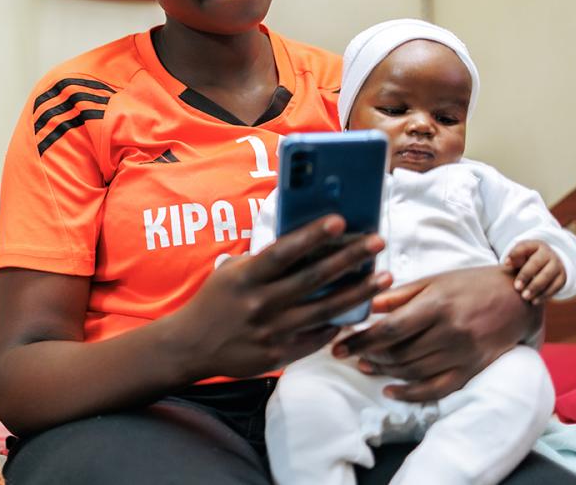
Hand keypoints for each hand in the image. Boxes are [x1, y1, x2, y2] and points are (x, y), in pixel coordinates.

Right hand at [170, 215, 390, 380]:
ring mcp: (271, 331)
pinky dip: (338, 324)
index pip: (284, 251)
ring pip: (325, 310)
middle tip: (377, 242)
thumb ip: (265, 261)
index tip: (340, 220)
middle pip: (313, 278)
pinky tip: (358, 312)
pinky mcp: (279, 354)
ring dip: (357, 293)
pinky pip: (317, 337)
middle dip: (349, 259)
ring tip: (383, 278)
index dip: (312, 235)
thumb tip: (306, 243)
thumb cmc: (217, 300)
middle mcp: (260, 303)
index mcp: (246, 277)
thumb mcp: (232, 272)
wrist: (192, 345)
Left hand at [331, 266, 538, 402]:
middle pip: (399, 352)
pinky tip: (391, 390)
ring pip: (414, 371)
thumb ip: (400, 294)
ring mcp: (462, 354)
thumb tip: (366, 304)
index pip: (390, 329)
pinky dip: (411, 394)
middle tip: (346, 354)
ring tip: (364, 365)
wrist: (518, 298)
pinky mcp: (472, 370)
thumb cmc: (470, 284)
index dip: (360, 339)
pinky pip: (437, 389)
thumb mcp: (434, 281)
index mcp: (438, 305)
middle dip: (368, 355)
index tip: (338, 345)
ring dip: (384, 372)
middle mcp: (450, 332)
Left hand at [504, 240, 566, 304]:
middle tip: (516, 287)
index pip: (524, 247)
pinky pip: (554, 287)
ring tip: (524, 297)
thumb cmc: (529, 260)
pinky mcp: (562, 278)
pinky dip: (544, 295)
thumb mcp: (521, 255)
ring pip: (546, 276)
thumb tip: (507, 263)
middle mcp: (548, 254)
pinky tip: (534, 301)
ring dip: (535, 288)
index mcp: (535, 245)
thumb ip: (514, 258)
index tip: (505, 263)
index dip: (514, 254)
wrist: (549, 264)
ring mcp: (557, 266)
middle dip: (525, 276)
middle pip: (536, 263)